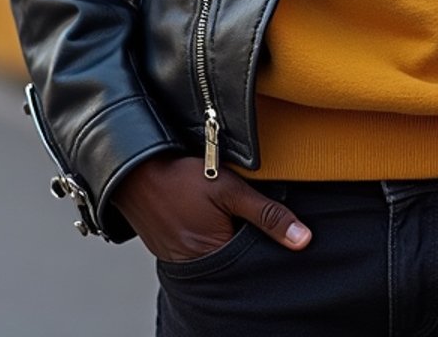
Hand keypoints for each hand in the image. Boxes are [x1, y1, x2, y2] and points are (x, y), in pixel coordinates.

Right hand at [112, 154, 311, 261]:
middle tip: (239, 213)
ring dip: (224, 237)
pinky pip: (197, 251)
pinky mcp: (168, 251)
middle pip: (234, 260)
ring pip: (216, 255)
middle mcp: (196, 267)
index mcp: (215, 256)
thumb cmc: (182, 176)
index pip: (252, 261)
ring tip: (223, 214)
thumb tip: (303, 240)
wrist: (133, 171)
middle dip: (243, 241)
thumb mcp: (230, 189)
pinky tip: (206, 217)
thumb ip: (268, 215)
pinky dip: (206, 236)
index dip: (264, 244)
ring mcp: (179, 260)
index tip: (266, 223)